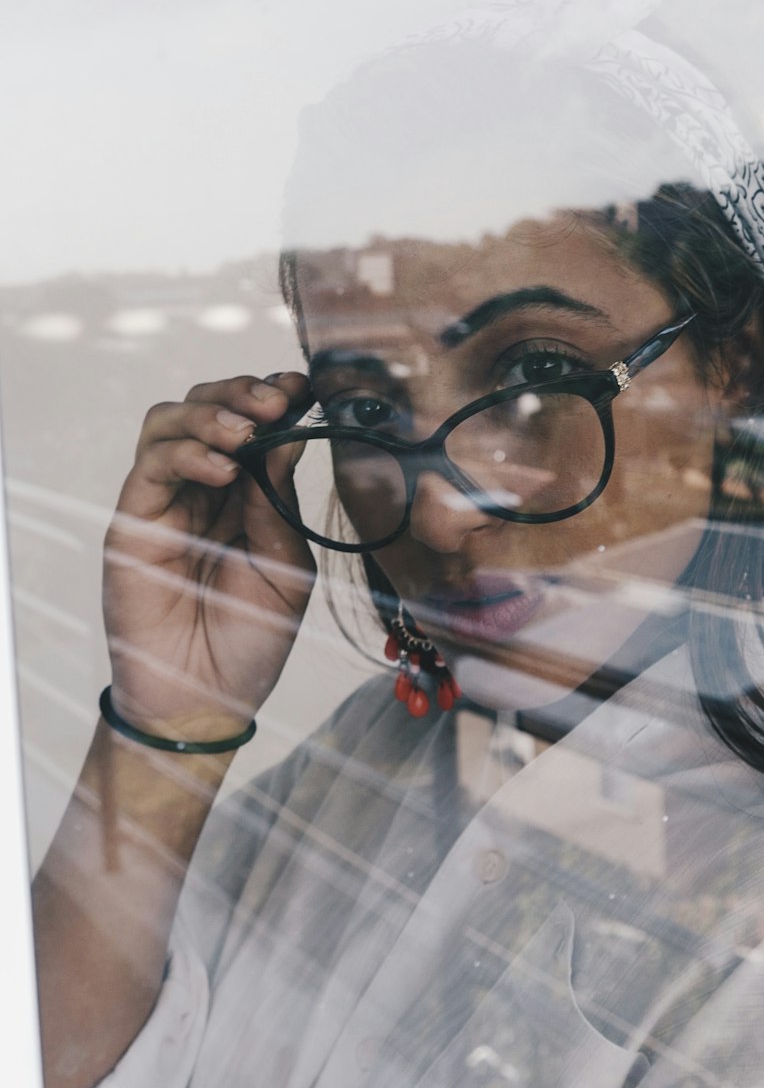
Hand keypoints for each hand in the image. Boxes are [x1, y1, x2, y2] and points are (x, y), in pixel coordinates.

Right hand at [103, 371, 315, 738]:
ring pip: (170, 421)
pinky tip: (224, 469)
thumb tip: (288, 433)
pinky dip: (188, 454)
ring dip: (211, 411)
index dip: (275, 397)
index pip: (253, 423)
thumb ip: (281, 500)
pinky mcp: (135, 521)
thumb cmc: (251, 639)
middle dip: (243, 391)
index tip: (304, 389)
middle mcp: (204, 488)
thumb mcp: (287, 564)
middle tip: (275, 400)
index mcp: (248, 494)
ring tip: (245, 429)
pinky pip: (153, 465)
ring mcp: (167, 501)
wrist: (207, 699)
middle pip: (207, 405)